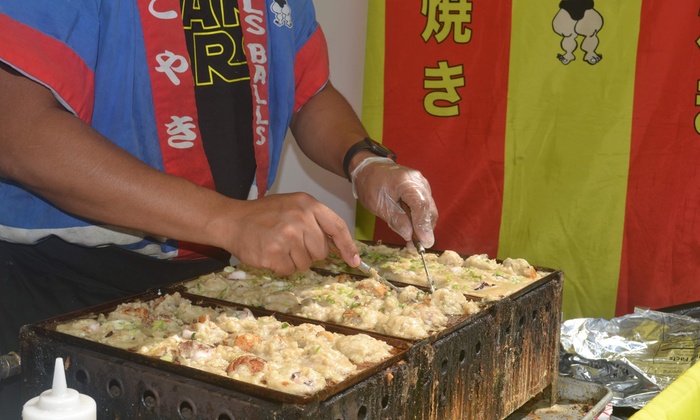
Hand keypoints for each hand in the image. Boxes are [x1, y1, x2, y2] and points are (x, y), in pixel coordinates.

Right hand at [221, 192, 359, 274]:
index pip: (337, 227)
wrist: (231, 220)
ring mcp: (287, 236)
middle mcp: (300, 218)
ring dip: (293, 260)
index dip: (348, 246)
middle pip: (321, 251)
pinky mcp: (275, 253)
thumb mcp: (292, 206)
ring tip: (278, 246)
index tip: (354, 261)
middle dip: (309, 253)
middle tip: (290, 243)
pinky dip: (280, 266)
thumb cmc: (263, 214)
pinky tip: (269, 253)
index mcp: (307, 204)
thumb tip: (339, 246)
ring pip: (305, 263)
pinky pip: (289, 270)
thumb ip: (315, 221)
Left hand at [351, 157, 437, 247]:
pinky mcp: (421, 190)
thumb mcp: (378, 205)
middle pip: (429, 208)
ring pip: (429, 210)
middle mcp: (419, 182)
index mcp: (407, 182)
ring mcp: (422, 185)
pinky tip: (413, 232)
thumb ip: (395, 219)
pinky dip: (420, 220)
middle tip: (417, 247)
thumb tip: (409, 235)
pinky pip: (424, 207)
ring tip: (413, 243)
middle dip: (425, 229)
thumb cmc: (370, 185)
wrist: (368, 169)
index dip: (423, 225)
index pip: (421, 205)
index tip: (425, 242)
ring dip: (423, 227)